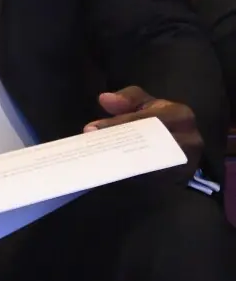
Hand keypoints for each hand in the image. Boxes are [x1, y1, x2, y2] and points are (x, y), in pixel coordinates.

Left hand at [86, 86, 201, 174]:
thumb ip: (127, 98)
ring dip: (121, 163)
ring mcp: (186, 164)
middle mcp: (189, 140)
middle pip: (147, 143)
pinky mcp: (179, 182)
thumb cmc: (159, 122)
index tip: (91, 129)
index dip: (116, 124)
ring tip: (98, 160)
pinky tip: (110, 173)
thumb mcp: (146, 104)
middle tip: (92, 146)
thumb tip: (105, 98)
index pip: (144, 119)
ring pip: (149, 164)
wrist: (179, 149)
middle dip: (117, 144)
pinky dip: (130, 177)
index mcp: (181, 115)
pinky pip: (151, 181)